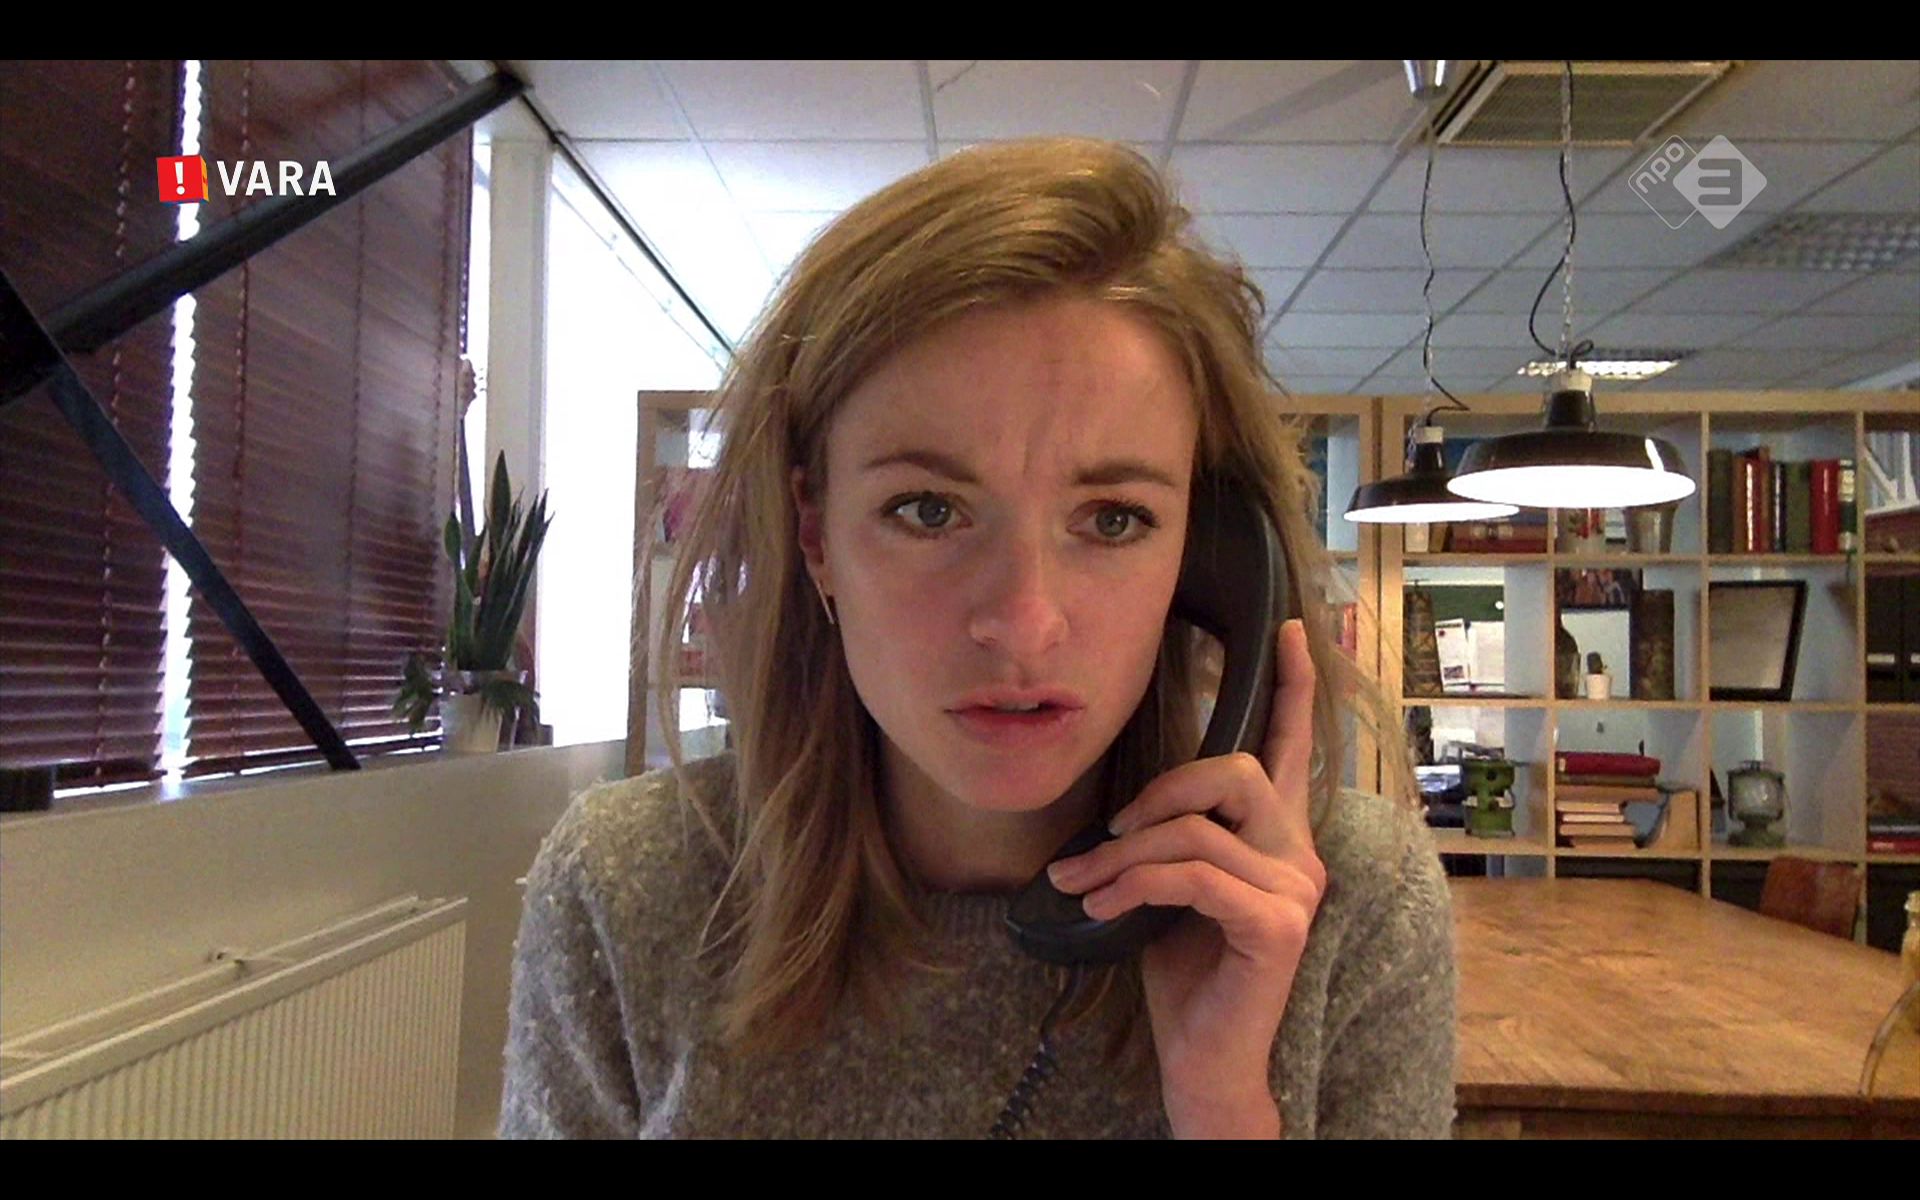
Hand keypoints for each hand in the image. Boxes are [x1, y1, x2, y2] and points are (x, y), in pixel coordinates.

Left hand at [1044, 618, 1324, 1137]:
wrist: (1202, 1061)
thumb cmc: (1182, 974)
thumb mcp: (1166, 890)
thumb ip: (1164, 839)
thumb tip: (1118, 811)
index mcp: (1275, 837)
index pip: (1293, 748)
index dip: (1293, 687)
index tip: (1295, 628)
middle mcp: (1299, 853)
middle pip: (1234, 771)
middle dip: (1157, 794)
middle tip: (1106, 838)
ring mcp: (1296, 889)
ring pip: (1197, 829)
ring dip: (1123, 854)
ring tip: (1080, 884)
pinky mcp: (1278, 925)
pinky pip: (1193, 876)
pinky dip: (1134, 885)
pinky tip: (1099, 907)